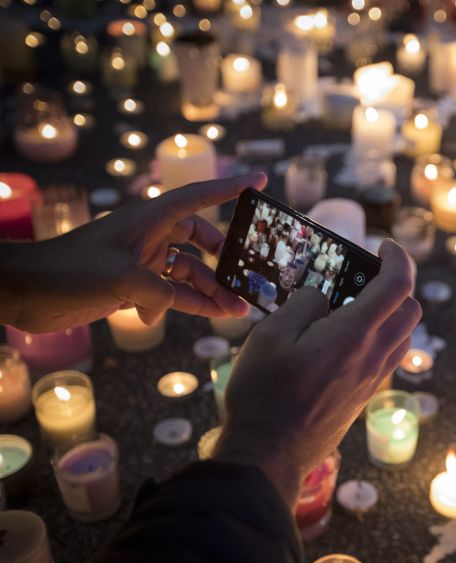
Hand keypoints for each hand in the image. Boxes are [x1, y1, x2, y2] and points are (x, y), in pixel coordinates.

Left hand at [0, 174, 264, 332]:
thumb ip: (160, 293)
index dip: (231, 188)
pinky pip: (171, 294)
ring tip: (238, 310)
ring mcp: (142, 261)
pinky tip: (205, 317)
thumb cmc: (69, 271)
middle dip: (226, 260)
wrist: (25, 291)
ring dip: (212, 291)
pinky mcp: (133, 285)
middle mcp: (150, 236)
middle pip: (201, 241)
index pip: (199, 197)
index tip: (261, 180)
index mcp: (149, 219)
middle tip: (250, 276)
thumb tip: (173, 306)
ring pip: (189, 273)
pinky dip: (187, 305)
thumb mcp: (122, 280)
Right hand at [214, 240, 420, 506]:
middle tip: (368, 274)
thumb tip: (322, 296)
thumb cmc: (264, 392)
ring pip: (405, 335)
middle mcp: (374, 355)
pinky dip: (383, 337)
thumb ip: (303, 304)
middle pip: (412, 309)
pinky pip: (389, 357)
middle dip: (398, 284)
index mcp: (354, 333)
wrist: (270, 452)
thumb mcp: (270, 334)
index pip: (398, 284)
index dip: (398, 257)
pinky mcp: (365, 396)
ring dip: (393, 313)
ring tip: (358, 305)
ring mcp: (373, 379)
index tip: (383, 245)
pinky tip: (349, 338)